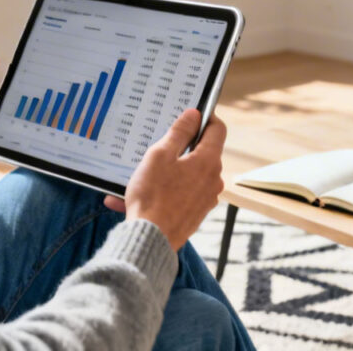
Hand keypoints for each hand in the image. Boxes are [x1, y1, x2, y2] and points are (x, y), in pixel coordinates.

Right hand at [105, 109, 226, 250]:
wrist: (151, 239)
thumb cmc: (153, 196)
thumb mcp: (160, 155)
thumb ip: (179, 132)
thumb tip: (194, 115)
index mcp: (208, 161)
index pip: (218, 129)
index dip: (206, 117)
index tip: (191, 114)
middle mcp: (213, 180)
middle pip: (202, 152)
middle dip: (181, 146)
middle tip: (158, 144)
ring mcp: (206, 198)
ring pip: (188, 174)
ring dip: (167, 171)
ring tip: (138, 176)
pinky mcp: (195, 214)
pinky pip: (180, 194)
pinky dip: (163, 191)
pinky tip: (135, 196)